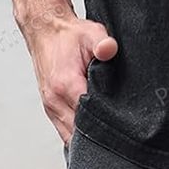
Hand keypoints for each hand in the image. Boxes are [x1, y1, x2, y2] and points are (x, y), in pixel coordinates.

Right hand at [21, 6, 117, 143]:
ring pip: (69, 136)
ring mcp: (50, 106)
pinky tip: (91, 130)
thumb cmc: (69, 35)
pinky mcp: (50, 107)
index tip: (122, 126)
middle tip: (119, 136)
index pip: (87, 117)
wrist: (46, 31)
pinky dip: (77, 132)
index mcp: (66, 85)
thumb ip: (103, 43)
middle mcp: (55, 100)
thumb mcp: (91, 33)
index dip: (106, 124)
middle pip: (78, 133)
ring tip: (107, 135)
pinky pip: (63, 130)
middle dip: (98, 136)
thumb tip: (110, 50)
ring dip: (86, 137)